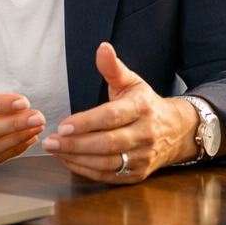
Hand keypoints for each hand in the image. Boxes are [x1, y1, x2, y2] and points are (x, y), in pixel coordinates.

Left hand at [42, 42, 198, 183]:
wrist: (175, 131)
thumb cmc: (146, 104)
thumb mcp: (132, 82)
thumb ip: (113, 68)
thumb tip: (102, 48)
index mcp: (142, 107)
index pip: (111, 117)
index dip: (85, 122)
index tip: (62, 125)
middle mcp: (145, 134)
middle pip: (106, 143)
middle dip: (74, 144)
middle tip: (50, 141)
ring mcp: (143, 157)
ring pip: (105, 163)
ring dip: (76, 158)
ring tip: (55, 150)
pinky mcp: (137, 175)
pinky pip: (107, 176)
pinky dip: (85, 170)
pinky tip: (69, 160)